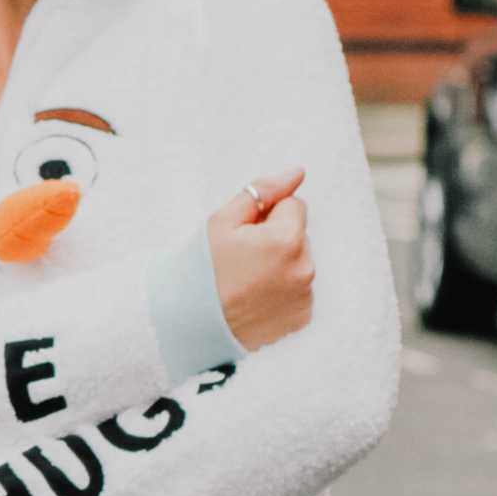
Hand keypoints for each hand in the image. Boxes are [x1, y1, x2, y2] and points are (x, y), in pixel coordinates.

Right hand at [207, 167, 314, 351]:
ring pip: (299, 262)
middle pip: (298, 235)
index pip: (294, 205)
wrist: (190, 323)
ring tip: (246, 280)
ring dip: (280, 264)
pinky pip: (299, 290)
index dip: (266, 215)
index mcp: (286, 238)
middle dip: (276, 239)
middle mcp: (304, 267)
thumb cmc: (203, 267)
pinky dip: (282, 290)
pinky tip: (256, 297)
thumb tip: (297, 172)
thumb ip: (263, 191)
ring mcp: (306, 296)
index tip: (244, 234)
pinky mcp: (303, 317)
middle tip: (242, 259)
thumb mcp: (223, 220)